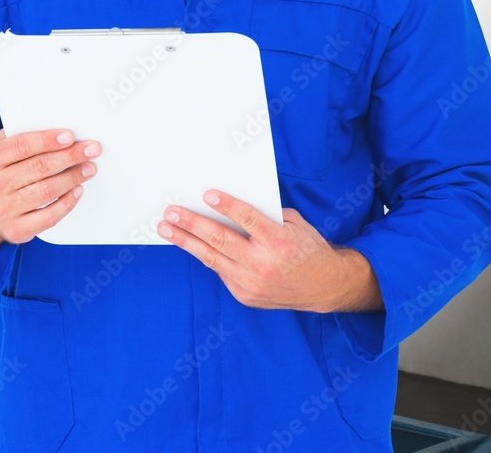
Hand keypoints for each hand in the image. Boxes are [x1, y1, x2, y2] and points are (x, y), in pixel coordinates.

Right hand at [0, 128, 100, 265]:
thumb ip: (14, 136)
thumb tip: (53, 130)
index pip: (22, 146)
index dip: (49, 140)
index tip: (70, 136)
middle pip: (39, 167)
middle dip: (70, 156)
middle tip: (90, 150)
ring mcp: (4, 210)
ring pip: (47, 191)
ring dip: (73, 178)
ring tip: (88, 168)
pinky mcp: (17, 230)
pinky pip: (49, 216)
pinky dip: (68, 203)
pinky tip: (77, 190)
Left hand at [158, 190, 382, 312]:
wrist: (324, 287)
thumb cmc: (307, 247)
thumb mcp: (294, 224)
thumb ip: (265, 215)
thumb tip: (229, 204)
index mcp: (279, 241)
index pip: (248, 220)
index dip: (227, 206)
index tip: (207, 195)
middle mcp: (264, 264)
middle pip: (220, 239)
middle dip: (191, 224)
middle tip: (171, 212)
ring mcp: (252, 283)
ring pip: (211, 258)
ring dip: (185, 241)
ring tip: (166, 229)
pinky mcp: (245, 295)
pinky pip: (220, 270)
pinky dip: (204, 255)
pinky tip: (189, 243)